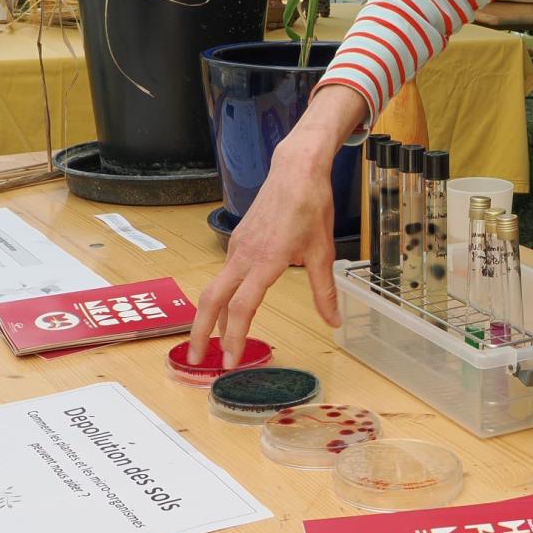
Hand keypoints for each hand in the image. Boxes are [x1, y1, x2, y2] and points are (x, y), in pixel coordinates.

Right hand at [187, 136, 341, 367]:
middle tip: (197, 360)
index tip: (230, 362)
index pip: (241, 307)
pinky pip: (223, 275)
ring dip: (210, 317)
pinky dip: (220, 297)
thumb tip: (334, 322)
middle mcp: (244, 256)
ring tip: (212, 342)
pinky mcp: (237, 241)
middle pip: (211, 300)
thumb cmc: (310, 206)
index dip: (233, 338)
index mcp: (266, 261)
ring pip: (215, 288)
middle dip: (200, 332)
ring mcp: (236, 247)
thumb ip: (325, 292)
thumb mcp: (323, 252)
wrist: (295, 170)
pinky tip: (228, 309)